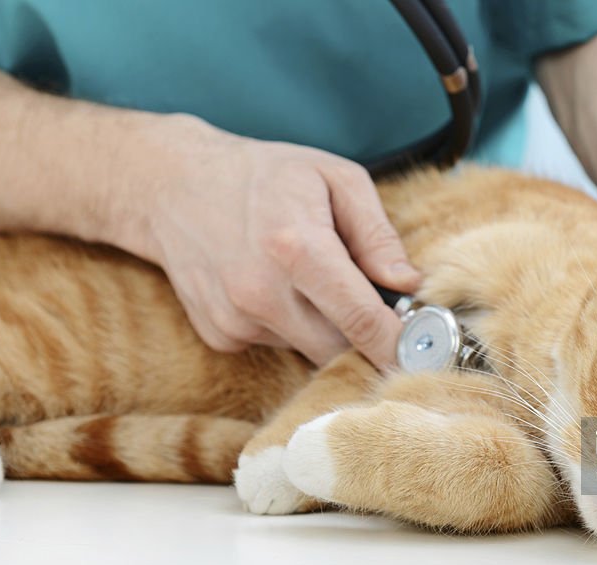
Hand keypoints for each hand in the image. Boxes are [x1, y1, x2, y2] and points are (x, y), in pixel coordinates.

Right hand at [112, 115, 420, 367]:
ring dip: (325, 328)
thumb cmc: (265, 176)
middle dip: (367, 337)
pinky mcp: (221, 337)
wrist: (171, 186)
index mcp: (296, 248)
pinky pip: (278, 347)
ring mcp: (236, 320)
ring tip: (308, 279)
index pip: (361, 319)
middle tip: (376, 307)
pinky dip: (290, 326)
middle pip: (340, 349)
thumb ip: (377, 234)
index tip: (425, 357)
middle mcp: (261, 293)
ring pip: (311, 350)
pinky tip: (274, 288)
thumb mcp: (334, 178)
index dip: (399, 344)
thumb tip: (408, 284)